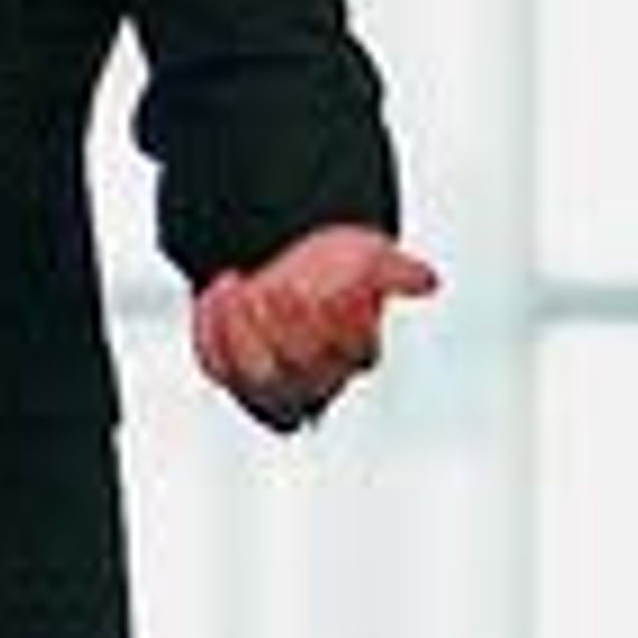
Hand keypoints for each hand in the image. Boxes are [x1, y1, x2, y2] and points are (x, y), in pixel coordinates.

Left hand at [189, 223, 439, 435]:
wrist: (284, 258)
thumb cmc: (332, 267)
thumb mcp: (369, 259)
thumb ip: (397, 272)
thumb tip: (427, 283)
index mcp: (352, 355)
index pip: (355, 354)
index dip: (345, 324)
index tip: (334, 290)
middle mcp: (313, 377)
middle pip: (302, 370)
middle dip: (290, 327)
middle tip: (282, 286)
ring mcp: (268, 379)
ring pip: (255, 377)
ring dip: (245, 334)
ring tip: (244, 287)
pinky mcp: (228, 370)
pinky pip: (215, 362)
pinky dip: (211, 327)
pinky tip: (222, 285)